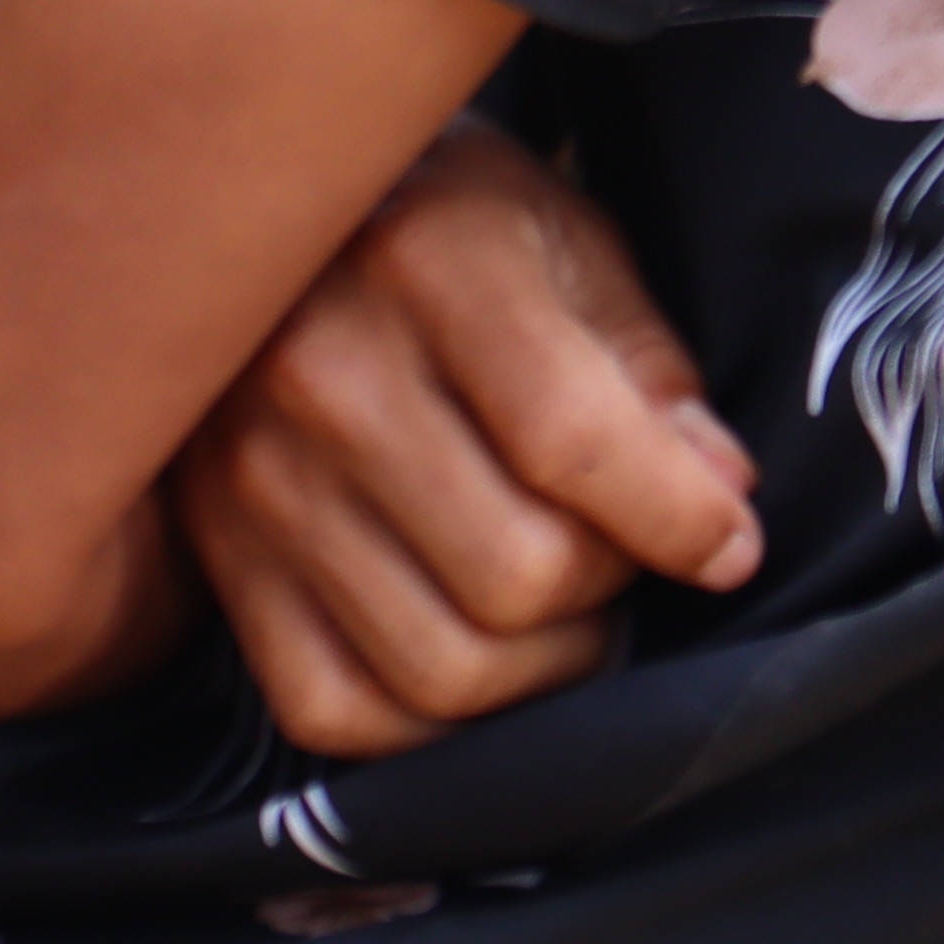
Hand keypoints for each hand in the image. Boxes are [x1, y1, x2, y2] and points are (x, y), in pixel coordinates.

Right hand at [165, 125, 764, 756]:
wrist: (264, 220)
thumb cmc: (447, 227)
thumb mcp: (567, 242)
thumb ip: (648, 371)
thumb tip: (719, 497)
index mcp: (422, 259)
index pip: (574, 443)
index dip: (682, 520)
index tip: (727, 542)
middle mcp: (315, 366)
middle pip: (518, 575)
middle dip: (609, 586)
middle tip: (620, 551)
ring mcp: (248, 472)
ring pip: (441, 666)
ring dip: (538, 665)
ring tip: (556, 602)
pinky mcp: (217, 553)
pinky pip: (337, 710)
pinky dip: (431, 723)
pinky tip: (472, 649)